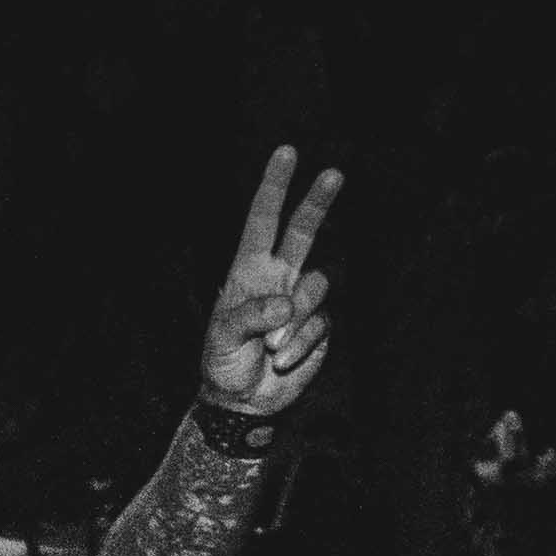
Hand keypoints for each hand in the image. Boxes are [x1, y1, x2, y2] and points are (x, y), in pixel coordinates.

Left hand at [199, 146, 343, 416]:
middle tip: (333, 173)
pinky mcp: (319, 327)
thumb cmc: (223, 363)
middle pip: (302, 231)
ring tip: (270, 348)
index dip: (274, 187)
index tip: (286, 152)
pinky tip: (282, 361)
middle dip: (317, 202)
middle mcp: (278, 277)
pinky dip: (301, 343)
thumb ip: (250, 316)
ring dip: (295, 319)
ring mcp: (300, 301)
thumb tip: (286, 303)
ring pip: (316, 285)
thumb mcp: (222, 339)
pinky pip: (321, 323)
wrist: (241, 402)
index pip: (262, 221)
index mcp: (249, 270)